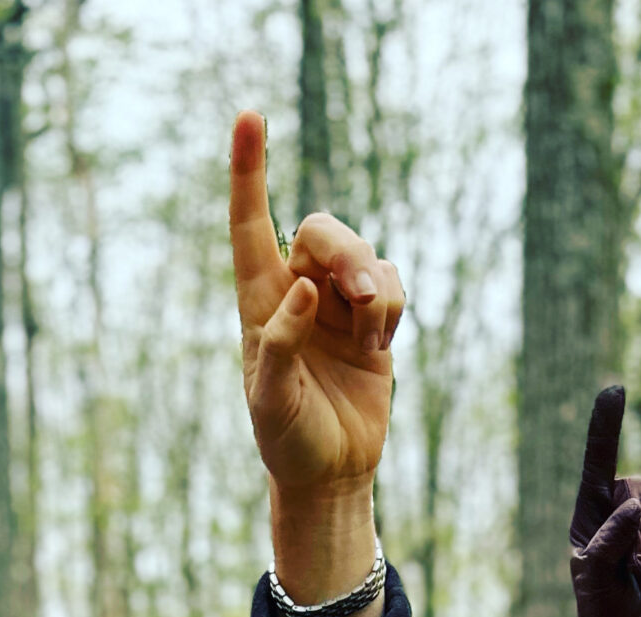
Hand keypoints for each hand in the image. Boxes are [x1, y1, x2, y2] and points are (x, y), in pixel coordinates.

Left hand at [229, 109, 401, 616]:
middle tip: (362, 295)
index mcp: (259, 304)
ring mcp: (337, 306)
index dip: (248, 172)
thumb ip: (278, 347)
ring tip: (372, 333)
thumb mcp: (270, 404)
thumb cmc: (287, 443)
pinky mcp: (372, 323)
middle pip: (322, 231)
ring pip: (363, 256)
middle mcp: (296, 294)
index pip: (249, 226)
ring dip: (375, 286)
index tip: (248, 117)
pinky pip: (392, 285)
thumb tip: (303, 291)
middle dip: (347, 252)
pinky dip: (392, 306)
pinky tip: (380, 342)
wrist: (329, 475)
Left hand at [570, 384, 640, 616]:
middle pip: (638, 488)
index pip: (596, 464)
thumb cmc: (603, 607)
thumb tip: (630, 506)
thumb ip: (608, 543)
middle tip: (635, 569)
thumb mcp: (595, 581)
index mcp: (589, 515)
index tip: (613, 390)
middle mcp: (619, 506)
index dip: (605, 427)